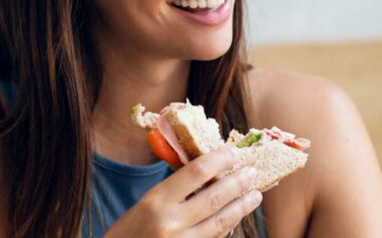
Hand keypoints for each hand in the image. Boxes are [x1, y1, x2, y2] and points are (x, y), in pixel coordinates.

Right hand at [105, 145, 262, 237]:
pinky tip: (235, 217)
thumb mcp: (144, 205)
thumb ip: (173, 191)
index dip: (219, 159)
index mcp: (156, 202)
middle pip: (214, 197)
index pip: (195, 172)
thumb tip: (207, 172)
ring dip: (240, 207)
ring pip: (220, 222)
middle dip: (237, 182)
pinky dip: (226, 227)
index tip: (233, 152)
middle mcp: (171, 223)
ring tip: (254, 195)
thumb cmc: (128, 233)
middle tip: (252, 171)